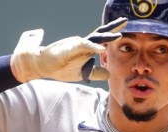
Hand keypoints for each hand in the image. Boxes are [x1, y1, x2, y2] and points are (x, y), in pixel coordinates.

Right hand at [10, 17, 126, 83]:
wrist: (41, 65)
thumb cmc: (60, 68)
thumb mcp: (82, 73)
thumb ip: (96, 73)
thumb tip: (109, 74)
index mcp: (85, 48)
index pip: (101, 39)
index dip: (112, 35)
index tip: (124, 30)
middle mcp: (82, 43)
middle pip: (100, 33)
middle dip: (114, 27)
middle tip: (125, 21)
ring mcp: (76, 44)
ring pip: (94, 38)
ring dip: (107, 37)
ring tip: (119, 35)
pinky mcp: (69, 48)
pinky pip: (83, 46)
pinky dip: (93, 47)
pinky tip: (101, 49)